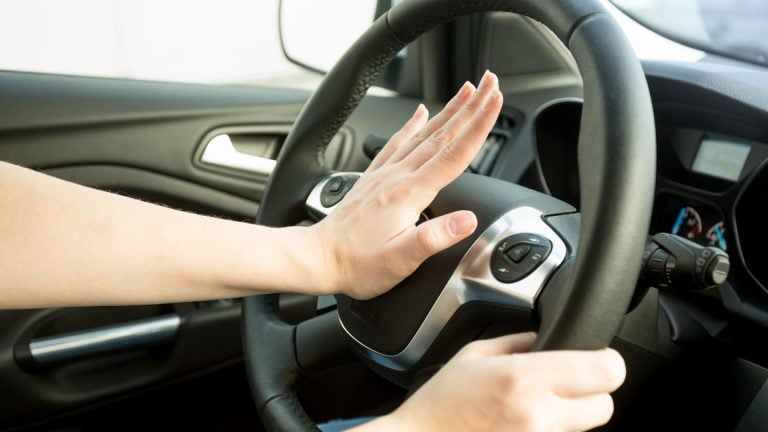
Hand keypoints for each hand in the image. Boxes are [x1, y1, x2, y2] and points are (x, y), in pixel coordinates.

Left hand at [310, 70, 502, 298]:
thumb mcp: (400, 260)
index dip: (478, 127)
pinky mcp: (375, 178)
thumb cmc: (357, 264)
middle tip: (490, 82)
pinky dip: (413, 124)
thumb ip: (434, 238)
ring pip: (424, 133)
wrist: (317, 259)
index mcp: (409, 193)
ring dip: (448, 110)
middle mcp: (397, 176)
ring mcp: (385, 174)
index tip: (495, 103)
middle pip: (443, 135)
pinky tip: (420, 113)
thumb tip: (467, 220)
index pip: (453, 154)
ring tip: (466, 89)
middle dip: (471, 107)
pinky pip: (398, 142)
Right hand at [368, 333, 625, 431]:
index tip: (597, 357)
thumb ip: (519, 342)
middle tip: (566, 384)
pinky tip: (524, 422)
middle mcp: (537, 415)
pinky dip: (552, 429)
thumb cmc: (442, 402)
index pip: (605, 370)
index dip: (606, 360)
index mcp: (523, 378)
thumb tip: (548, 338)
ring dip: (570, 414)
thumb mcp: (475, 354)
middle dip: (592, 392)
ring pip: (585, 427)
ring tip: (535, 405)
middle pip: (605, 406)